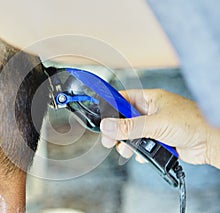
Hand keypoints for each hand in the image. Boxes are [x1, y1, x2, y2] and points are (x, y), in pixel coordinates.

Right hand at [100, 89, 219, 167]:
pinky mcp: (156, 140)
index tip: (99, 115)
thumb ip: (130, 126)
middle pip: (123, 119)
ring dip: (128, 143)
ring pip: (130, 134)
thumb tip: (108, 126)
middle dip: (116, 130)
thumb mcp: (156, 123)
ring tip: (129, 149)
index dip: (110, 105)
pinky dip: (139, 151)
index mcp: (149, 99)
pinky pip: (140, 145)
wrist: (211, 143)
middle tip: (109, 139)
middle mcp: (149, 111)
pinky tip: (145, 153)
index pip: (122, 98)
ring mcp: (152, 126)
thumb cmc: (193, 122)